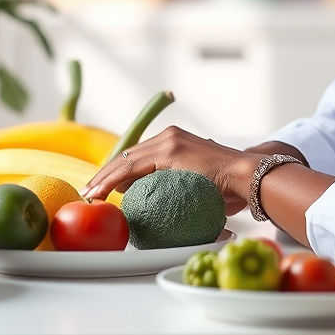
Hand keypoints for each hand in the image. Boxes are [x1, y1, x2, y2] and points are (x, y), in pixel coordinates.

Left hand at [81, 125, 260, 215]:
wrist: (246, 176)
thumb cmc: (227, 186)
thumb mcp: (195, 181)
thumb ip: (176, 182)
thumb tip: (162, 198)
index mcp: (174, 140)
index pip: (138, 155)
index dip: (117, 170)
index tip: (101, 186)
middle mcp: (169, 136)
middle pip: (128, 155)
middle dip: (105, 174)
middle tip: (89, 191)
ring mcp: (168, 142)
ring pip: (126, 160)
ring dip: (105, 178)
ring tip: (91, 193)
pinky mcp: (169, 152)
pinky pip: (132, 168)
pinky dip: (113, 181)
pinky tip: (102, 192)